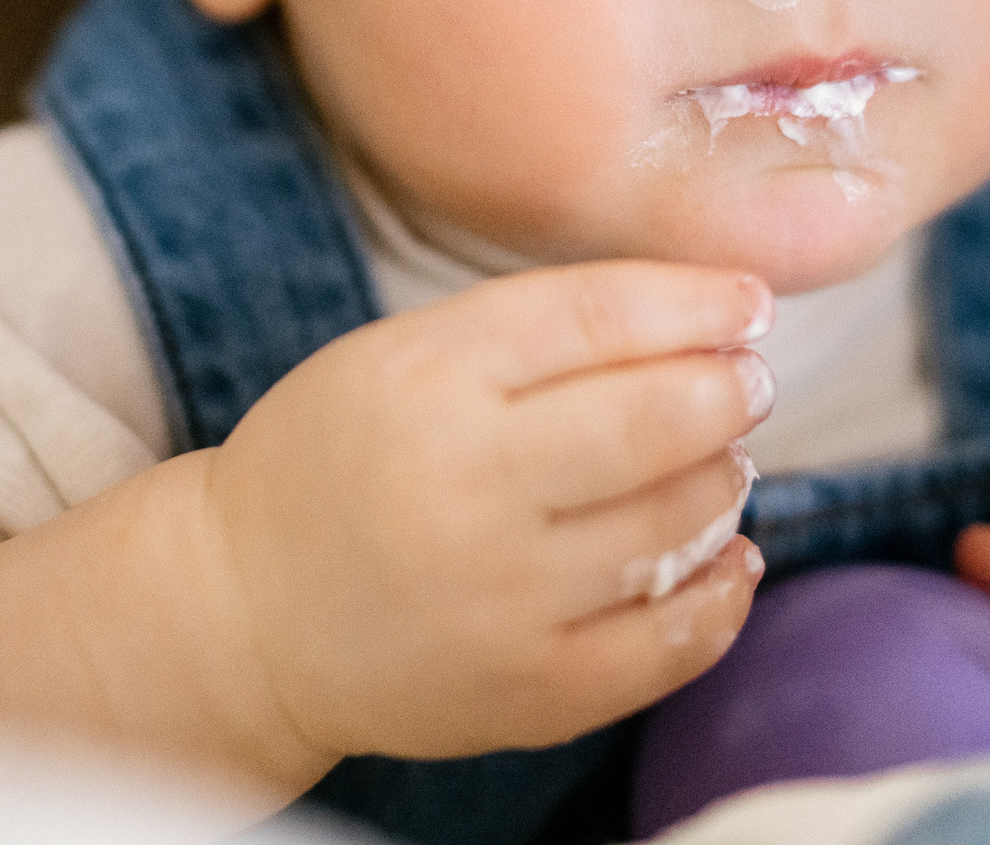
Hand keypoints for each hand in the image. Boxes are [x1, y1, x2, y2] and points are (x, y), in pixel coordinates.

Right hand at [205, 260, 773, 762]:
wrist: (243, 613)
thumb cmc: (337, 461)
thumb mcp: (401, 354)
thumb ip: (537, 327)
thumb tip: (709, 319)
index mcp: (430, 377)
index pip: (604, 315)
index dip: (699, 302)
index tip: (746, 302)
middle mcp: (469, 483)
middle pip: (660, 418)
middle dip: (729, 389)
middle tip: (743, 382)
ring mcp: (505, 597)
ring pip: (682, 523)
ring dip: (726, 479)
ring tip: (716, 461)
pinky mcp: (533, 689)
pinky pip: (675, 639)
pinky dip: (725, 591)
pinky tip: (726, 557)